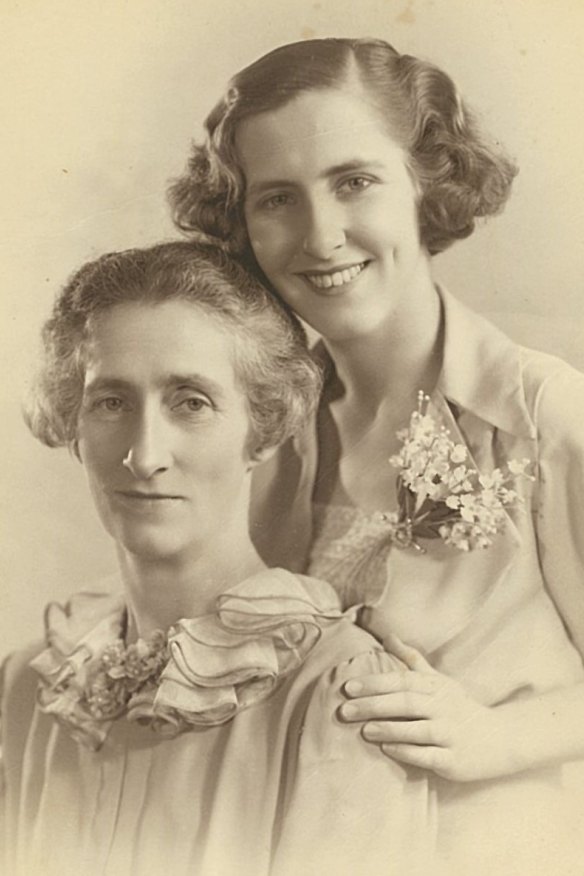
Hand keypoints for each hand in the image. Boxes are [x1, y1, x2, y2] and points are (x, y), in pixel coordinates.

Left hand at [339, 634, 520, 781]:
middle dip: (373, 705)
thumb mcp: (439, 680)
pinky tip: (387, 749)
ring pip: (417, 729)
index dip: (375, 683)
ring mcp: (451, 734)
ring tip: (363, 730)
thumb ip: (412, 660)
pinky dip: (407, 751)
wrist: (501, 739)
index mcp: (436, 687)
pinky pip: (428, 755)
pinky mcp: (454, 760)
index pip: (402, 681)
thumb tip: (388, 636)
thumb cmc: (460, 707)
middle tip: (344, 710)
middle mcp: (444, 708)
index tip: (348, 687)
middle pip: (406, 703)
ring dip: (389, 728)